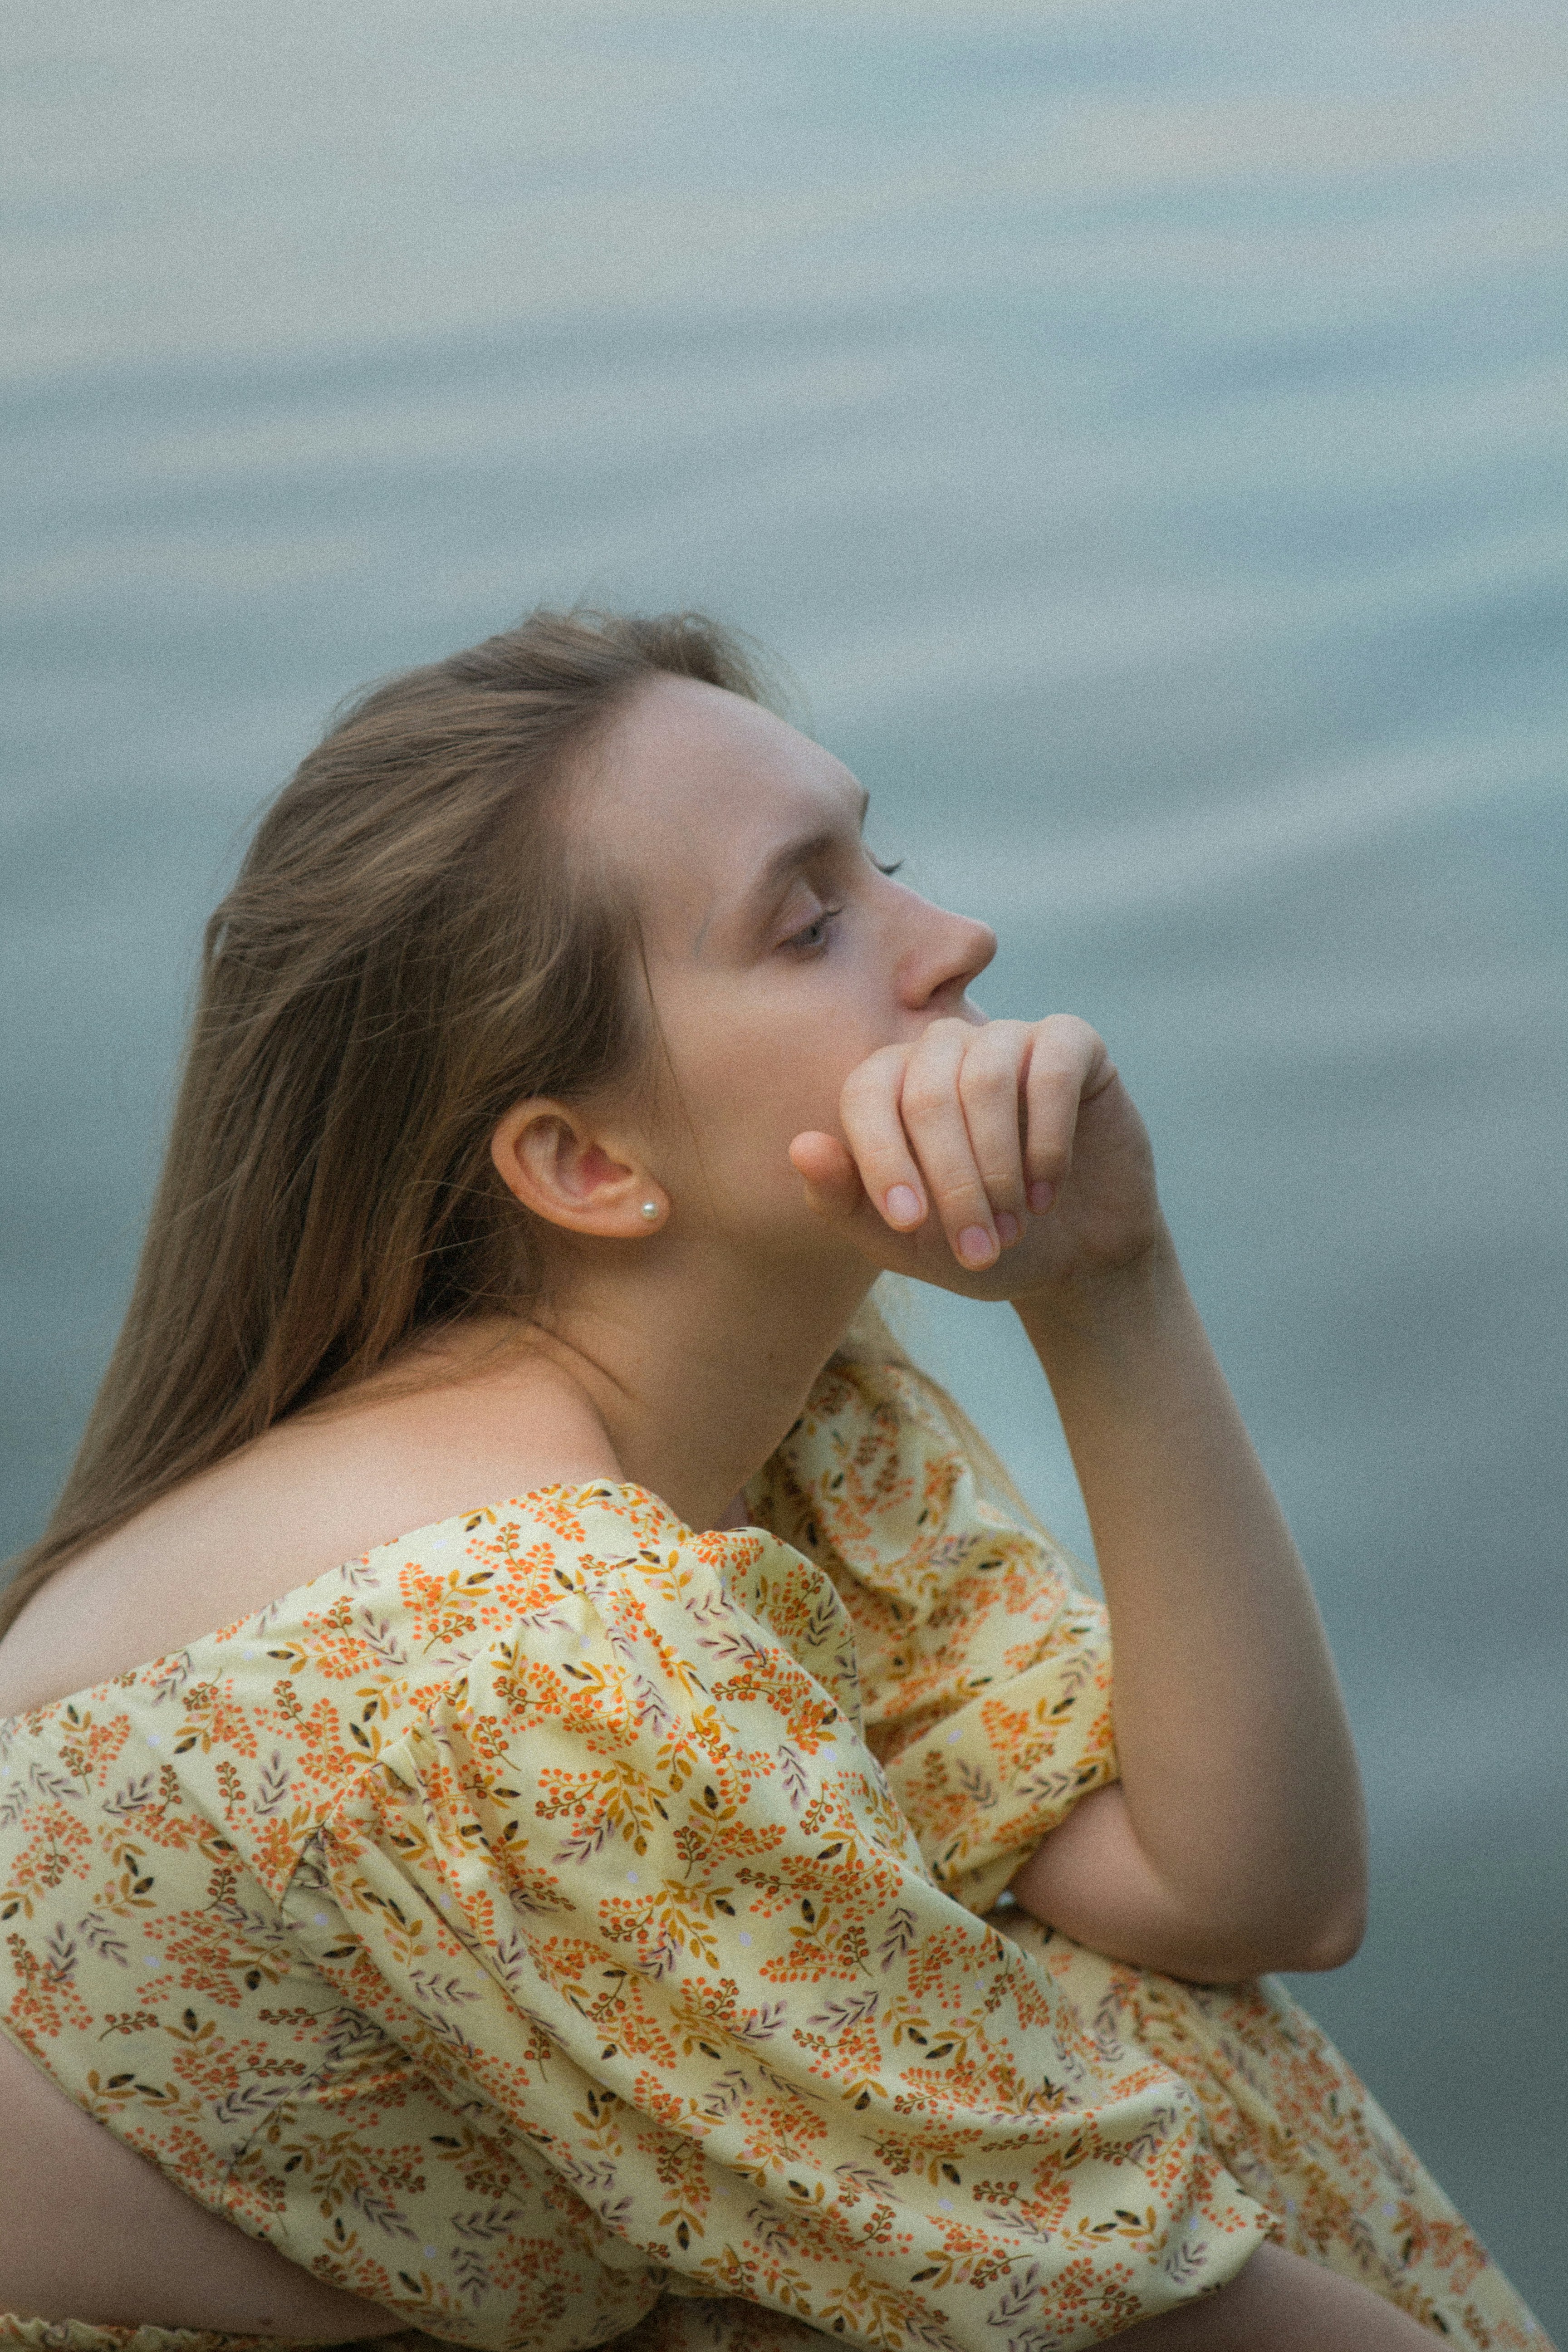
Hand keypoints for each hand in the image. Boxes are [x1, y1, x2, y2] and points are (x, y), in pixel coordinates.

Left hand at [789, 1014, 1162, 1302]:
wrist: (1072, 1259)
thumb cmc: (977, 1242)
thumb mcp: (902, 1242)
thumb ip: (844, 1200)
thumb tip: (801, 1147)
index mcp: (892, 1083)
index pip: (865, 1093)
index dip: (880, 1159)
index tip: (907, 1224)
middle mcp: (944, 1047)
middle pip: (927, 1095)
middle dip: (952, 1185)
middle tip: (977, 1249)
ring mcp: (1008, 1038)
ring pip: (986, 1079)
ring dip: (998, 1169)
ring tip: (1012, 1228)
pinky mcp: (1072, 1044)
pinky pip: (1051, 1070)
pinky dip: (1047, 1141)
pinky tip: (1046, 1194)